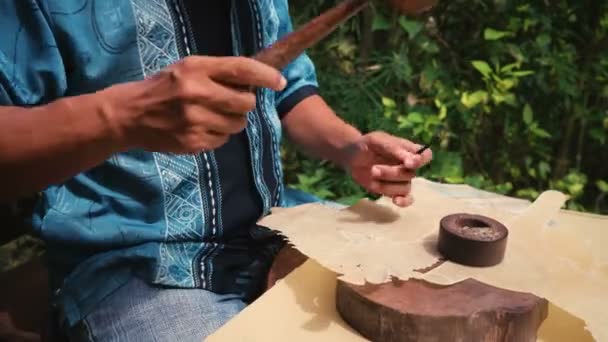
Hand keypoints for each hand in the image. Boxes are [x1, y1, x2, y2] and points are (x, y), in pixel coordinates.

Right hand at [99, 56, 285, 153]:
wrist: (130, 116)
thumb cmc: (163, 88)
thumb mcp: (187, 69)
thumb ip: (217, 73)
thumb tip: (255, 82)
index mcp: (196, 69)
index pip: (241, 69)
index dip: (266, 76)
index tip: (280, 81)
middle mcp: (197, 93)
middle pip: (246, 102)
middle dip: (244, 103)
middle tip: (231, 102)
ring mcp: (195, 120)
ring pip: (238, 124)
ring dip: (232, 121)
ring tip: (212, 115)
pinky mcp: (193, 142)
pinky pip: (223, 140)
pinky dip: (218, 135)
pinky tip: (200, 128)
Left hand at [344, 131, 432, 206]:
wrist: (352, 157)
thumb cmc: (366, 145)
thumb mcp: (376, 140)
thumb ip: (394, 148)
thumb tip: (411, 160)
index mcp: (408, 150)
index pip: (426, 155)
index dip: (421, 160)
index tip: (408, 163)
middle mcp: (408, 166)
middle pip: (411, 173)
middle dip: (392, 173)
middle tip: (374, 169)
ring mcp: (401, 180)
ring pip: (405, 187)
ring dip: (388, 185)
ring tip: (372, 175)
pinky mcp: (393, 191)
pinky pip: (406, 199)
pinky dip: (404, 201)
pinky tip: (396, 201)